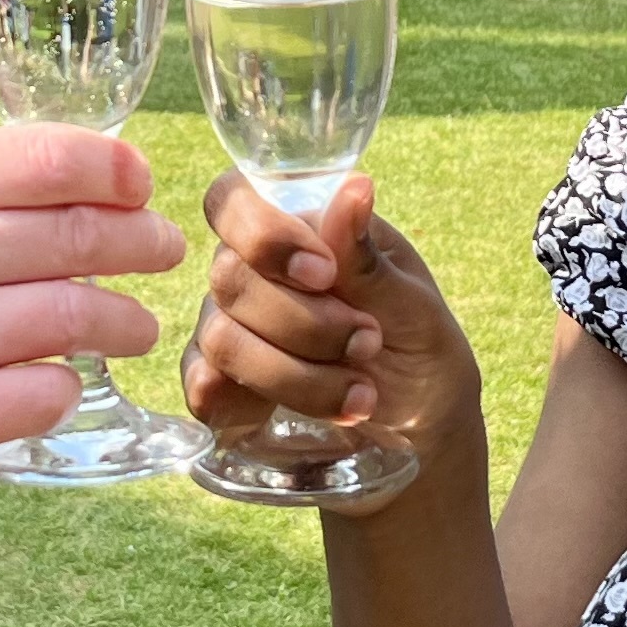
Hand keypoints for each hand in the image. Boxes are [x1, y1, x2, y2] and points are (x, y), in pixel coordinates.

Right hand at [0, 129, 180, 542]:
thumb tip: (66, 188)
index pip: (43, 159)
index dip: (116, 172)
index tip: (140, 186)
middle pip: (74, 234)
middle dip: (139, 244)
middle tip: (163, 253)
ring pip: (70, 317)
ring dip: (121, 323)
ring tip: (132, 328)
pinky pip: (39, 396)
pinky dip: (64, 389)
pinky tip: (57, 386)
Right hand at [184, 173, 484, 509]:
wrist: (420, 440)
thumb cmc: (422, 356)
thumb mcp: (415, 311)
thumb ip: (369, 259)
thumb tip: (354, 187)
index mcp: (301, 232)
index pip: (233, 200)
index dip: (262, 233)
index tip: (322, 273)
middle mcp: (254, 275)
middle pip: (230, 276)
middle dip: (306, 322)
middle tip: (369, 343)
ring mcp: (231, 331)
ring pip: (222, 338)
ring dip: (298, 375)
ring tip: (361, 395)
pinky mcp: (222, 389)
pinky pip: (203, 388)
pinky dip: (251, 404)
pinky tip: (301, 417)